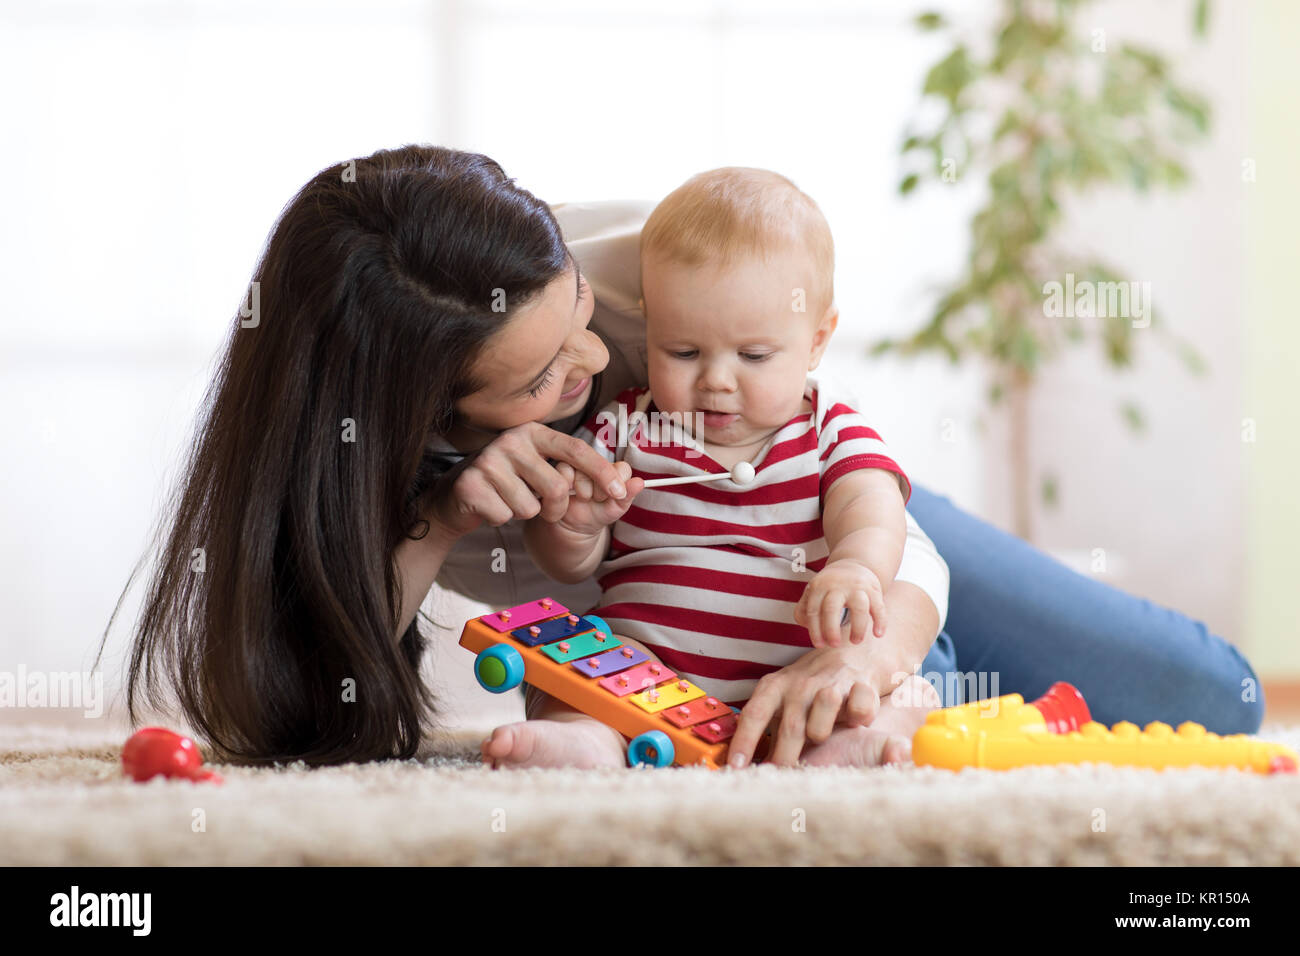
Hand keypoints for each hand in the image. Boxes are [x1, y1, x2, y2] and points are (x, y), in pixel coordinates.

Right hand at [425, 421, 627, 538]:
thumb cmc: (511, 484)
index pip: (576, 449)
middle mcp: (512, 440)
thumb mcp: (547, 476)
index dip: (601, 472)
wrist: (460, 497)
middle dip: (556, 509)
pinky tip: (490, 505)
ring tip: (508, 499)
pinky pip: (505, 516)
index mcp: (535, 432)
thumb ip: (590, 481)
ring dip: (524, 513)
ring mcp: (489, 460)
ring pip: (530, 507)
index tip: (620, 492)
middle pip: (556, 487)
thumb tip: (637, 485)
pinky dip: (502, 518)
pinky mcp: (471, 484)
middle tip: (542, 508)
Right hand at [551, 460, 643, 535]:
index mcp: (613, 469)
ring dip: (584, 490)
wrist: (576, 526)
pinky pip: (565, 471)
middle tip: (596, 499)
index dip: (616, 484)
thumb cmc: (599, 513)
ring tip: (583, 498)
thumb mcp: (616, 508)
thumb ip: (628, 496)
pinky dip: (569, 487)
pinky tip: (570, 495)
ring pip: (583, 469)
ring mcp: (579, 464)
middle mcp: (597, 463)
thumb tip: (640, 483)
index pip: (621, 468)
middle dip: (600, 490)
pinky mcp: (561, 469)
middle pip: (601, 467)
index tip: (613, 496)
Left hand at [727, 646, 881, 767]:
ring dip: (818, 737)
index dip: (743, 742)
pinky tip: (854, 722)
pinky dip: (857, 720)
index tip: (735, 767)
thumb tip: (741, 764)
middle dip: (783, 758)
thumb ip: (763, 727)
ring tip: (819, 738)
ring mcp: (829, 685)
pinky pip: (858, 712)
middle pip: (789, 729)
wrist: (849, 656)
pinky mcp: (860, 688)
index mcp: (774, 687)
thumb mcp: (779, 699)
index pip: (753, 715)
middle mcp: (799, 686)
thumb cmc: (806, 689)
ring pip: (819, 727)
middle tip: (778, 778)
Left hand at [794, 559, 886, 647]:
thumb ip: (803, 610)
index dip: (815, 630)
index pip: (813, 610)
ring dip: (857, 627)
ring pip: (859, 607)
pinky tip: (878, 634)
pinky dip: (880, 621)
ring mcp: (856, 586)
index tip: (819, 645)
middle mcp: (837, 585)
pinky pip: (878, 607)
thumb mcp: (813, 591)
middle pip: (831, 608)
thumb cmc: (829, 586)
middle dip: (831, 629)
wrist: (853, 563)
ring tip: (855, 641)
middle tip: (834, 645)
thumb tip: (809, 629)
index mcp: (819, 586)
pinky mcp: (874, 589)